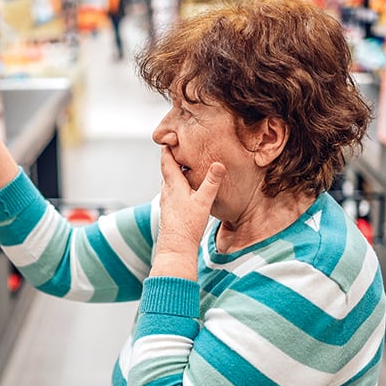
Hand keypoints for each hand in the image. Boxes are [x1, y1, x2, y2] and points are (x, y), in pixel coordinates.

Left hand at [152, 147, 226, 278]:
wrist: (175, 249)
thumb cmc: (187, 226)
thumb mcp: (203, 201)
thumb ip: (211, 182)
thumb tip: (219, 164)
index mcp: (173, 185)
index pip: (166, 160)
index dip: (168, 148)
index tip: (171, 136)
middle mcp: (166, 192)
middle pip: (167, 170)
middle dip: (174, 158)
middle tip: (182, 147)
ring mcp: (167, 203)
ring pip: (170, 182)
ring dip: (176, 173)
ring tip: (187, 166)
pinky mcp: (170, 212)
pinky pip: (173, 193)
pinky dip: (178, 186)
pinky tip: (187, 191)